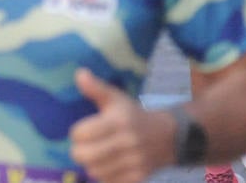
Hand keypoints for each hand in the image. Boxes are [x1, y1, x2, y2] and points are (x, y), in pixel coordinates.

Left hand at [70, 68, 174, 182]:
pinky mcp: (138, 177)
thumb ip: (96, 88)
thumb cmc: (133, 115)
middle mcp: (127, 142)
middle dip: (79, 151)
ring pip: (95, 171)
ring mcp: (134, 162)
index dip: (77, 133)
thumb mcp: (116, 98)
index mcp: (119, 121)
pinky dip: (105, 175)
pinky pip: (109, 182)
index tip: (82, 131)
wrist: (168, 136)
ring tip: (96, 156)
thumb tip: (79, 73)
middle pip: (85, 156)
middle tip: (83, 147)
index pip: (81, 133)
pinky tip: (109, 165)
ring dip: (91, 164)